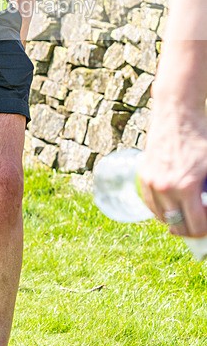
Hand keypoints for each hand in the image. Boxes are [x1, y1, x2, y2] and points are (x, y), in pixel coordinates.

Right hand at [139, 105, 206, 238]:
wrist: (177, 115)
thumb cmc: (200, 138)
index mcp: (186, 187)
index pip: (196, 224)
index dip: (205, 230)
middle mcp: (166, 187)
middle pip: (178, 225)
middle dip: (191, 230)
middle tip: (199, 226)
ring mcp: (152, 182)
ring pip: (163, 217)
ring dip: (175, 222)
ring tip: (186, 218)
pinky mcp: (144, 175)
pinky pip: (150, 204)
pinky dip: (160, 211)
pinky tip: (171, 209)